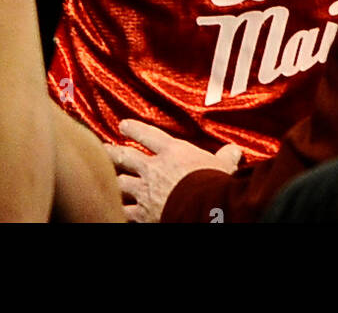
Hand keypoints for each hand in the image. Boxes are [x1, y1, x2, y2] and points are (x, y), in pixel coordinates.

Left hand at [107, 117, 241, 222]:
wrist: (201, 208)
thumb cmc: (212, 182)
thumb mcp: (222, 165)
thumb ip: (226, 157)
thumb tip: (234, 150)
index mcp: (171, 152)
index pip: (148, 135)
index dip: (134, 129)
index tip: (122, 125)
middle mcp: (153, 168)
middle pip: (126, 157)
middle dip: (113, 152)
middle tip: (102, 147)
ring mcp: (144, 191)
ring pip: (120, 183)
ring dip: (113, 180)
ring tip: (104, 177)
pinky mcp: (142, 213)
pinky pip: (124, 210)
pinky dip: (118, 209)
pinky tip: (112, 207)